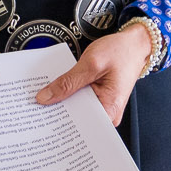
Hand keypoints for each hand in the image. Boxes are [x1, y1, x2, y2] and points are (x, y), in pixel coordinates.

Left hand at [33, 21, 155, 125]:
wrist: (134, 44)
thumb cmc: (121, 52)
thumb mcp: (91, 63)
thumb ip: (67, 82)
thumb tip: (45, 98)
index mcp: (109, 109)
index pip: (78, 126)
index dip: (57, 123)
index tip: (38, 119)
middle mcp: (108, 114)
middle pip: (76, 120)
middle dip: (57, 113)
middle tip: (36, 107)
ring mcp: (104, 108)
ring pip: (76, 110)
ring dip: (62, 103)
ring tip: (44, 97)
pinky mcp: (99, 100)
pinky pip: (80, 102)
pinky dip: (69, 96)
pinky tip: (57, 91)